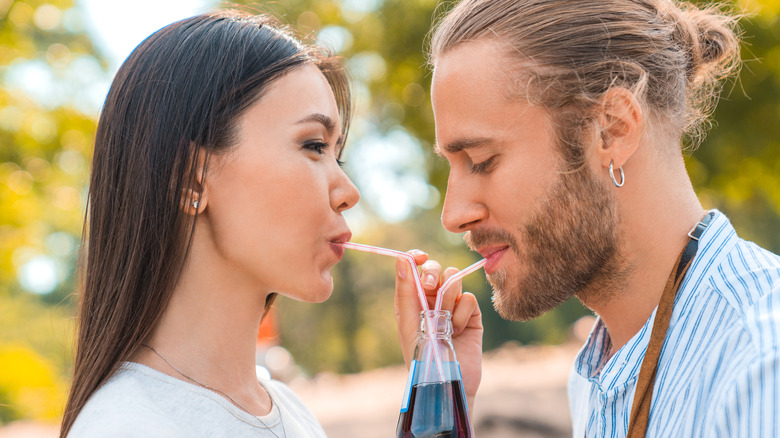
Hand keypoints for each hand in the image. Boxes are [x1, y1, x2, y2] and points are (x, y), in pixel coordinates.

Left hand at [394, 250, 482, 412]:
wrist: (448, 381)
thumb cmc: (421, 357)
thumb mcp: (409, 323)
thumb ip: (406, 291)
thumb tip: (402, 259)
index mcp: (411, 300)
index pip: (414, 268)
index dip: (417, 258)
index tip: (421, 257)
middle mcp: (431, 300)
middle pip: (435, 269)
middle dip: (434, 273)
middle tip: (431, 286)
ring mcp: (452, 306)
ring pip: (454, 279)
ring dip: (448, 298)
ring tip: (445, 322)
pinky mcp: (472, 315)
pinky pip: (468, 298)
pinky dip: (462, 313)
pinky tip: (459, 330)